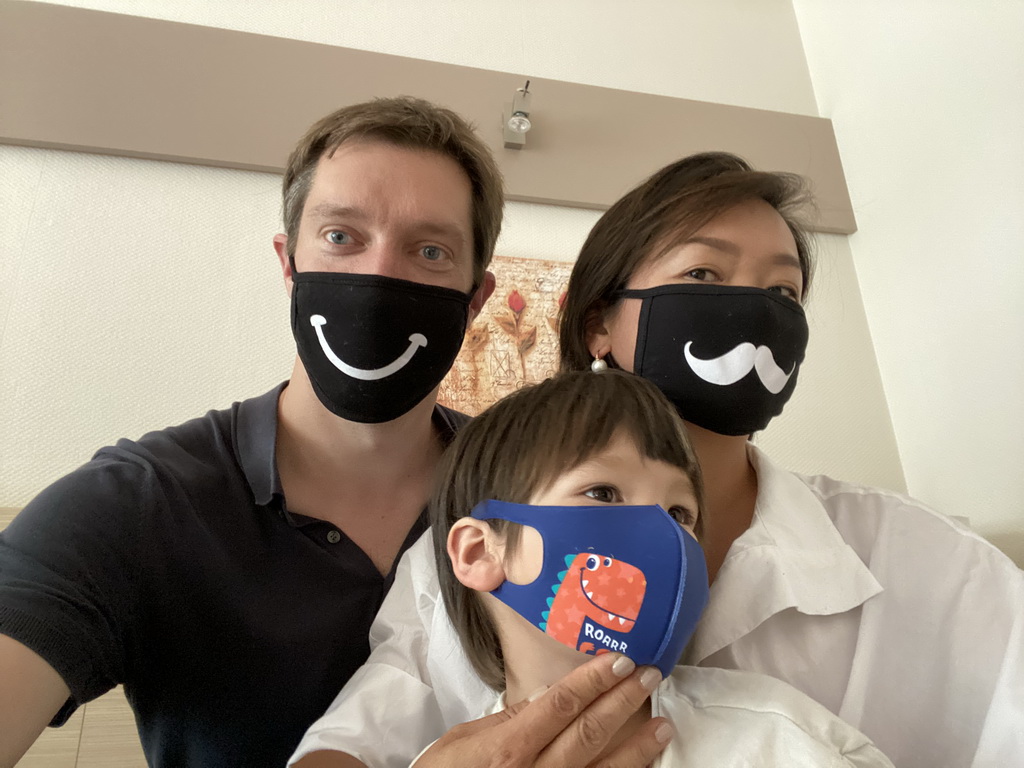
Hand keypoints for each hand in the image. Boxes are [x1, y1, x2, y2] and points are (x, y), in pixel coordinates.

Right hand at [412, 653, 671, 767]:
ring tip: (664, 725)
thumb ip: (506, 720)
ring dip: (637, 749)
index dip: (592, 681)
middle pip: (588, 734)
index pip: (560, 706)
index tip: (618, 661)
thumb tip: (545, 698)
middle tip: (650, 676)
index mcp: (509, 749)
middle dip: (622, 702)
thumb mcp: (463, 741)